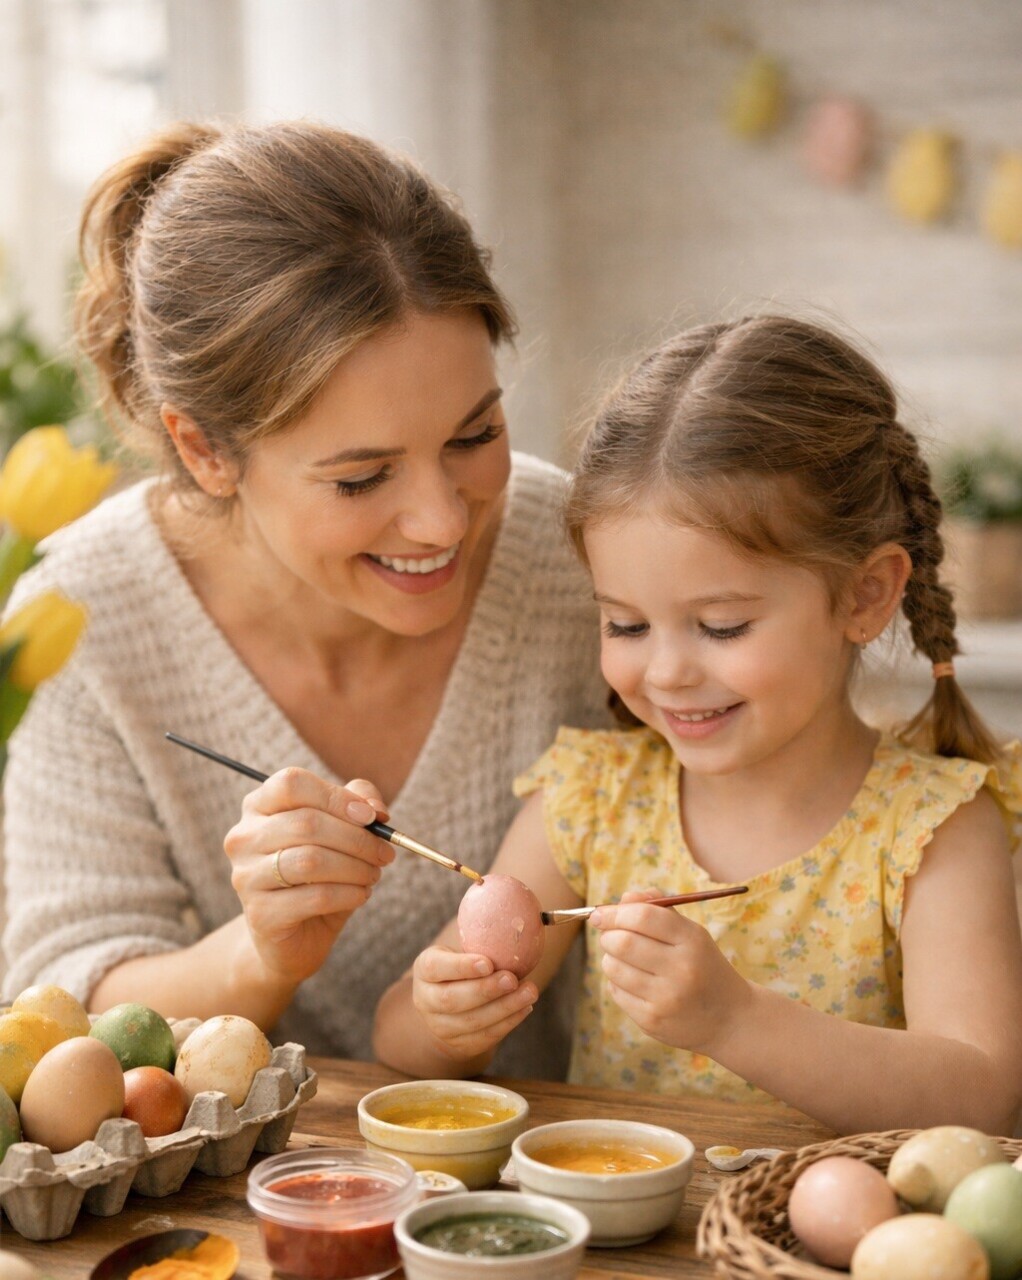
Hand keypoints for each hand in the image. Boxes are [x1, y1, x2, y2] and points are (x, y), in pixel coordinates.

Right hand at [224, 768, 394, 985]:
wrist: (296, 935)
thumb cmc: (319, 874)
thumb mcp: (341, 832)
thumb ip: (359, 805)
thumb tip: (376, 810)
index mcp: (259, 806)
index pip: (292, 783)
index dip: (337, 798)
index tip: (371, 817)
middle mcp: (244, 837)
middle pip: (306, 823)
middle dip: (358, 839)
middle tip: (385, 854)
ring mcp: (246, 876)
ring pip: (311, 860)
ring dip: (356, 867)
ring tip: (373, 875)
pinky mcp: (260, 914)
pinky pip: (315, 897)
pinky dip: (349, 894)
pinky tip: (361, 895)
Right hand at [411, 945, 536, 1061]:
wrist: (449, 1007)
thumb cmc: (463, 968)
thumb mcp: (461, 950)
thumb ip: (480, 941)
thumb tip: (520, 919)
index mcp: (425, 968)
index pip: (436, 967)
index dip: (461, 967)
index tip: (488, 963)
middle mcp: (426, 999)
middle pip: (453, 999)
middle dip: (486, 990)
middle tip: (512, 979)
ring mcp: (439, 1026)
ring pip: (471, 1021)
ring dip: (504, 1007)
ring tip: (530, 992)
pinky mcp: (458, 1045)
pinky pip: (485, 1037)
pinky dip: (508, 1022)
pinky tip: (525, 1007)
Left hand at [591, 898, 752, 1055]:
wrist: (730, 1018)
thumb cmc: (703, 966)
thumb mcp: (691, 934)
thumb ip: (659, 911)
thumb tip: (623, 898)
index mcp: (692, 940)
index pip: (643, 916)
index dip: (615, 912)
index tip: (601, 914)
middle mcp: (681, 969)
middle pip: (622, 942)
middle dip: (608, 935)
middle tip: (610, 936)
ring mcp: (667, 998)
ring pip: (614, 968)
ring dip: (611, 959)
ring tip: (624, 960)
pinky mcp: (652, 1020)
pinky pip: (616, 992)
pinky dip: (617, 982)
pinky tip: (635, 983)